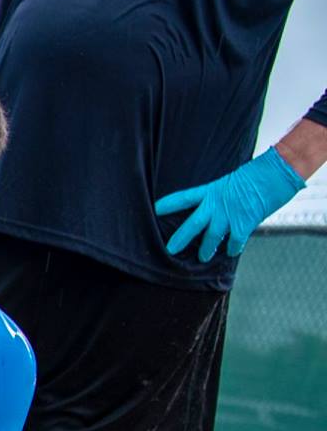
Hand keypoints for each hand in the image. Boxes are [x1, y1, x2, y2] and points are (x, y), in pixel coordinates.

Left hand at [154, 147, 305, 262]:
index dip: (169, 204)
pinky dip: (233, 248)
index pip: (185, 197)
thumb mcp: (231, 181)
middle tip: (169, 249)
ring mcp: (230, 214)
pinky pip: (235, 241)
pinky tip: (232, 252)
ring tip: (202, 257)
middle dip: (180, 238)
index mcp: (212, 190)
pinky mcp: (244, 223)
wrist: (276, 173)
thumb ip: (221, 196)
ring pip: (212, 236)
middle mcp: (217, 203)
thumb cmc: (257, 174)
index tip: (154, 209)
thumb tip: (215, 207)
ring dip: (206, 248)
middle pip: (193, 223)